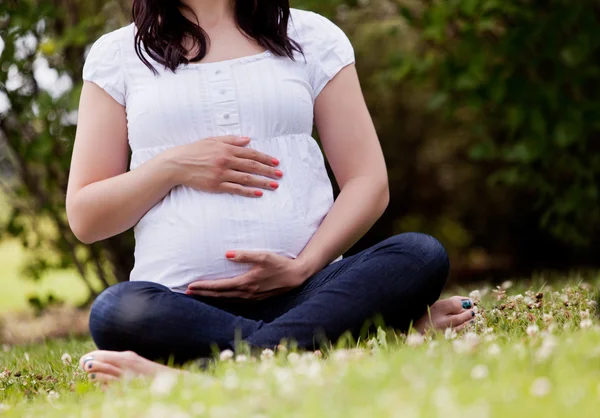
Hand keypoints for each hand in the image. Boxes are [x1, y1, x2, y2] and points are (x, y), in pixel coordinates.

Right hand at [162, 136, 282, 197]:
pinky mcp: (216, 186)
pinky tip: (258, 193)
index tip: (276, 162)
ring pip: (246, 178)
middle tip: (280, 175)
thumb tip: (248, 139)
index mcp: (226, 149)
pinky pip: (235, 189)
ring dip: (262, 182)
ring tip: (274, 185)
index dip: (265, 158)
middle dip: (268, 171)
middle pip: (252, 166)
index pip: (250, 153)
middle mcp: (225, 161)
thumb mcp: (212, 140)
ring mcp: (221, 174)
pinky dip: (248, 191)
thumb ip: (231, 140)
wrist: (176, 164)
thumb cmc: (194, 150)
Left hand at [186, 251, 309, 299]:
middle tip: (188, 292)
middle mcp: (246, 293)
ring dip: (211, 298)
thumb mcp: (264, 255)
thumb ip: (245, 254)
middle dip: (203, 294)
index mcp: (246, 283)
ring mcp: (251, 298)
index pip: (220, 286)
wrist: (296, 276)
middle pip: (219, 295)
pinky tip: (219, 298)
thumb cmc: (280, 263)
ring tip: (199, 295)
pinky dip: (223, 300)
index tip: (191, 286)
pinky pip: (234, 301)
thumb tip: (227, 254)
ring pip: (226, 300)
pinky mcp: (256, 299)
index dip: (204, 287)